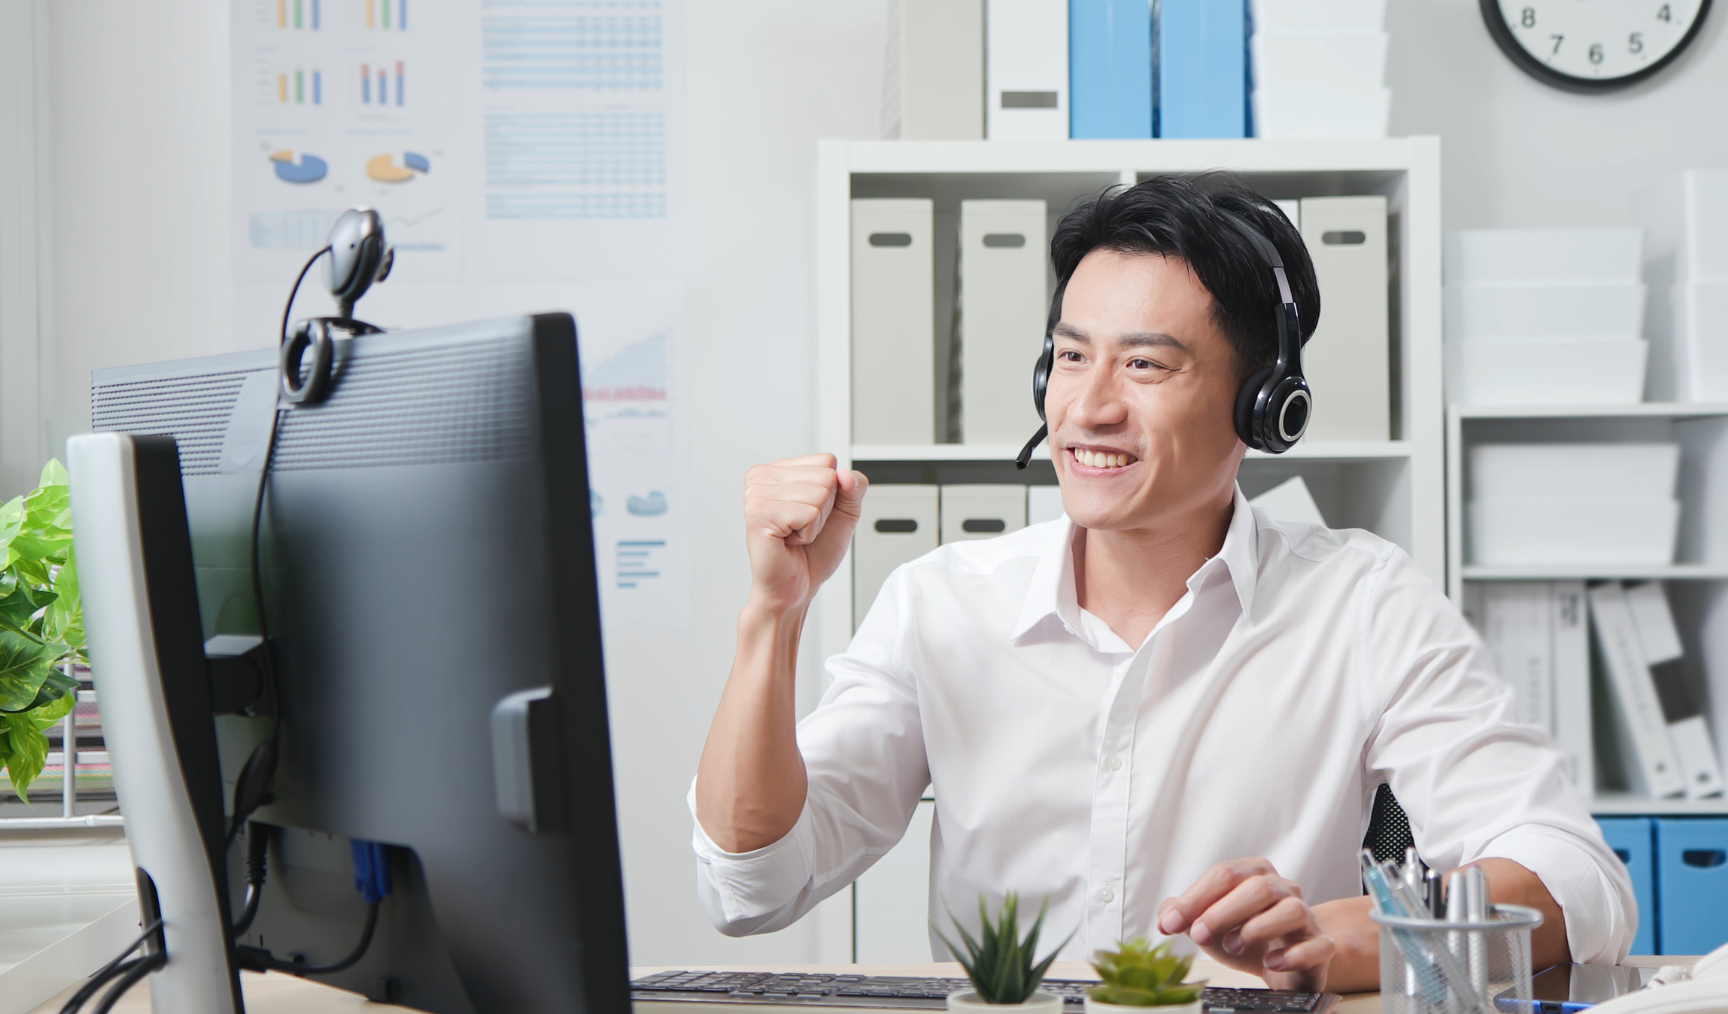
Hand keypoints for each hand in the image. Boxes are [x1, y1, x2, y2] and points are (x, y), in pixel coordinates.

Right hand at [742, 454, 867, 616]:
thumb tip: (845, 475)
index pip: (827, 461)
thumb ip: (853, 486)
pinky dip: (807, 533)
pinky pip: (809, 513)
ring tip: (793, 535)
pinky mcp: (758, 514)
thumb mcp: (844, 512)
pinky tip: (788, 541)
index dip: (831, 493)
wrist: (795, 588)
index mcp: (776, 470)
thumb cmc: (812, 552)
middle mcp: (761, 477)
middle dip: (824, 509)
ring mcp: (756, 494)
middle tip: (801, 528)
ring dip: (815, 523)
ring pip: (820, 493)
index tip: (809, 513)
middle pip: (825, 476)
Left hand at [1157, 858, 1335, 992]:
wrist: (1278, 964)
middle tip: (1200, 935)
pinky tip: (1270, 962)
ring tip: (1233, 946)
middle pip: (1257, 887)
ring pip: (1292, 910)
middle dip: (1223, 911)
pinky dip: (1293, 955)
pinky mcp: (1321, 945)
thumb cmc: (1243, 936)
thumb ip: (1183, 913)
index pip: (1224, 874)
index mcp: (1253, 874)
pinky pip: (1317, 945)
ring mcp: (1306, 916)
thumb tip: (1165, 913)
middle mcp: (1282, 889)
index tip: (1170, 922)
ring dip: (1258, 929)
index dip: (1194, 898)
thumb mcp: (1208, 923)